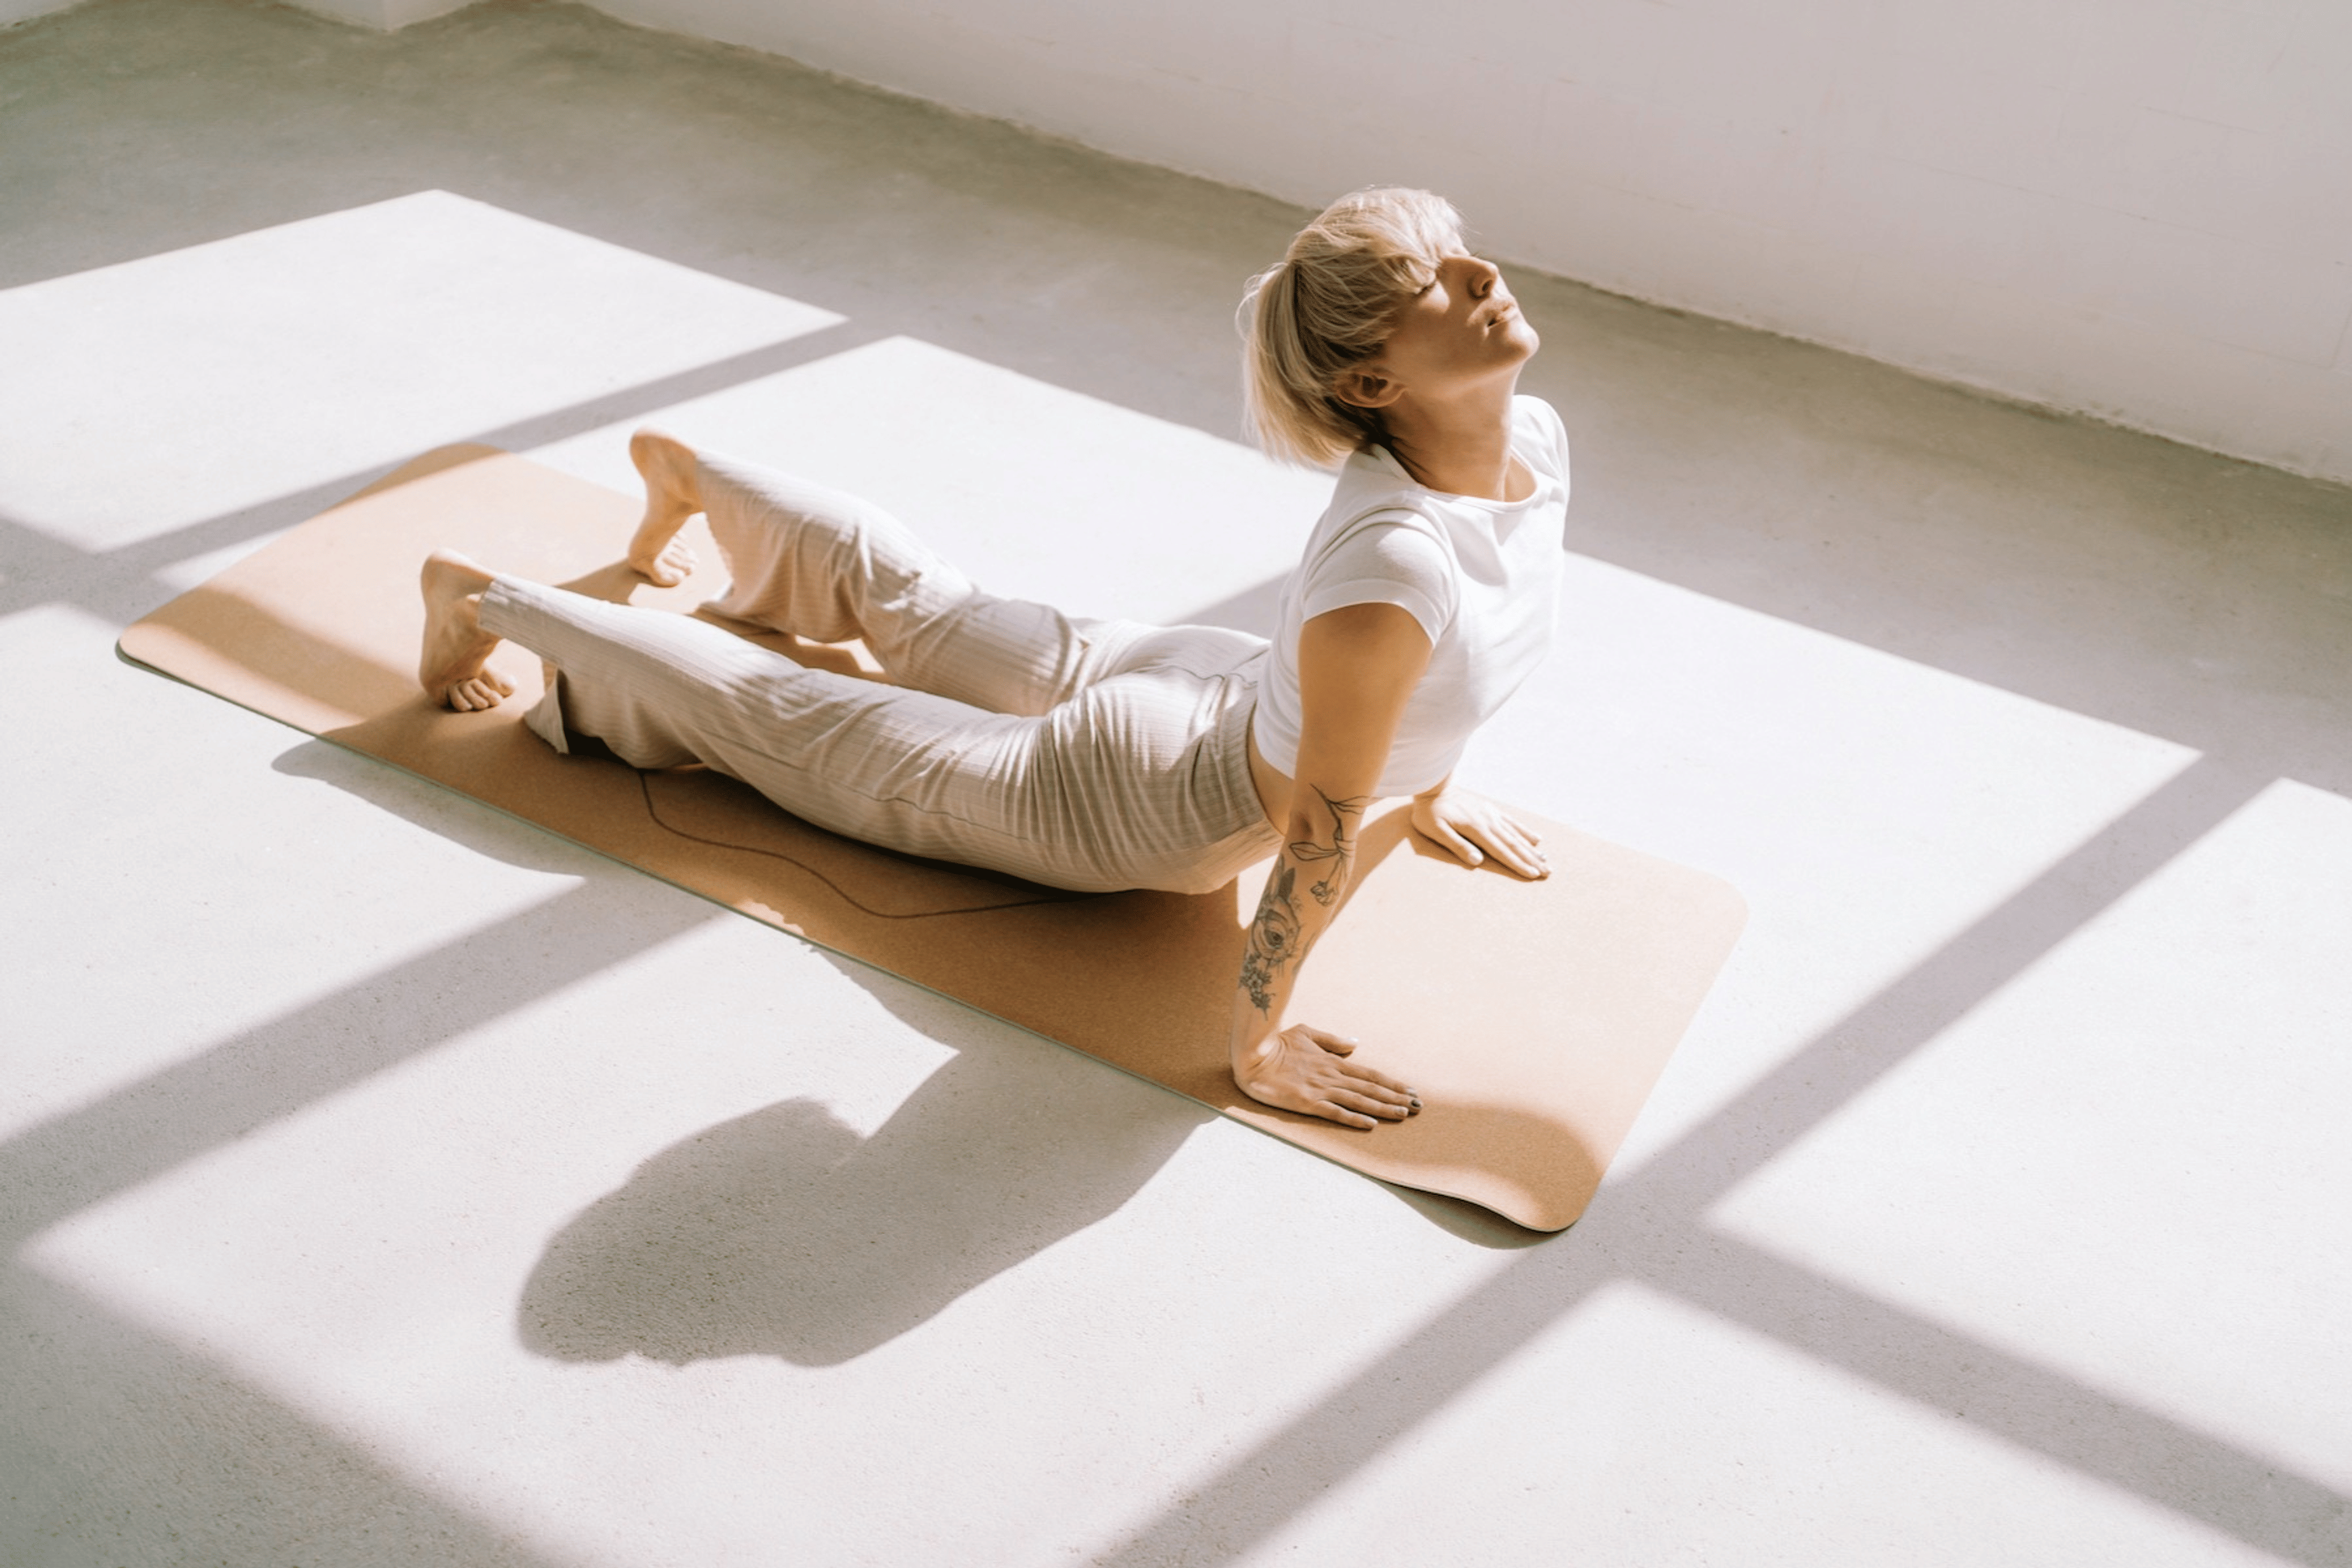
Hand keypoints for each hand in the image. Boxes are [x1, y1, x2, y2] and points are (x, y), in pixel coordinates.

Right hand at [1233, 1024, 1419, 1129]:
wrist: (1252, 1055)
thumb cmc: (1277, 1043)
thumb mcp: (1307, 1033)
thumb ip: (1332, 1040)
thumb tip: (1355, 1043)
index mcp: (1332, 1062)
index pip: (1370, 1074)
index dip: (1392, 1083)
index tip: (1410, 1090)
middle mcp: (1331, 1076)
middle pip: (1370, 1089)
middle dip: (1396, 1098)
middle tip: (1419, 1107)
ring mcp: (1320, 1090)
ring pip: (1359, 1101)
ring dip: (1383, 1108)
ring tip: (1404, 1115)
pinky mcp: (1306, 1102)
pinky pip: (1335, 1113)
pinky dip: (1354, 1118)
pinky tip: (1371, 1124)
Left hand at [1411, 788, 1548, 878]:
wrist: (1434, 785)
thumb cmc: (1430, 812)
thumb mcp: (1436, 830)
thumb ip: (1457, 845)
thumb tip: (1478, 861)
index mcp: (1476, 829)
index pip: (1501, 851)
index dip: (1517, 864)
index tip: (1532, 875)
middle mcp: (1488, 821)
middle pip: (1513, 845)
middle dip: (1531, 860)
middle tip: (1547, 873)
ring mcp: (1491, 814)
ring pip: (1516, 835)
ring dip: (1531, 849)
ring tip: (1546, 861)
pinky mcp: (1490, 809)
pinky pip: (1511, 822)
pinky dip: (1524, 831)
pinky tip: (1536, 839)